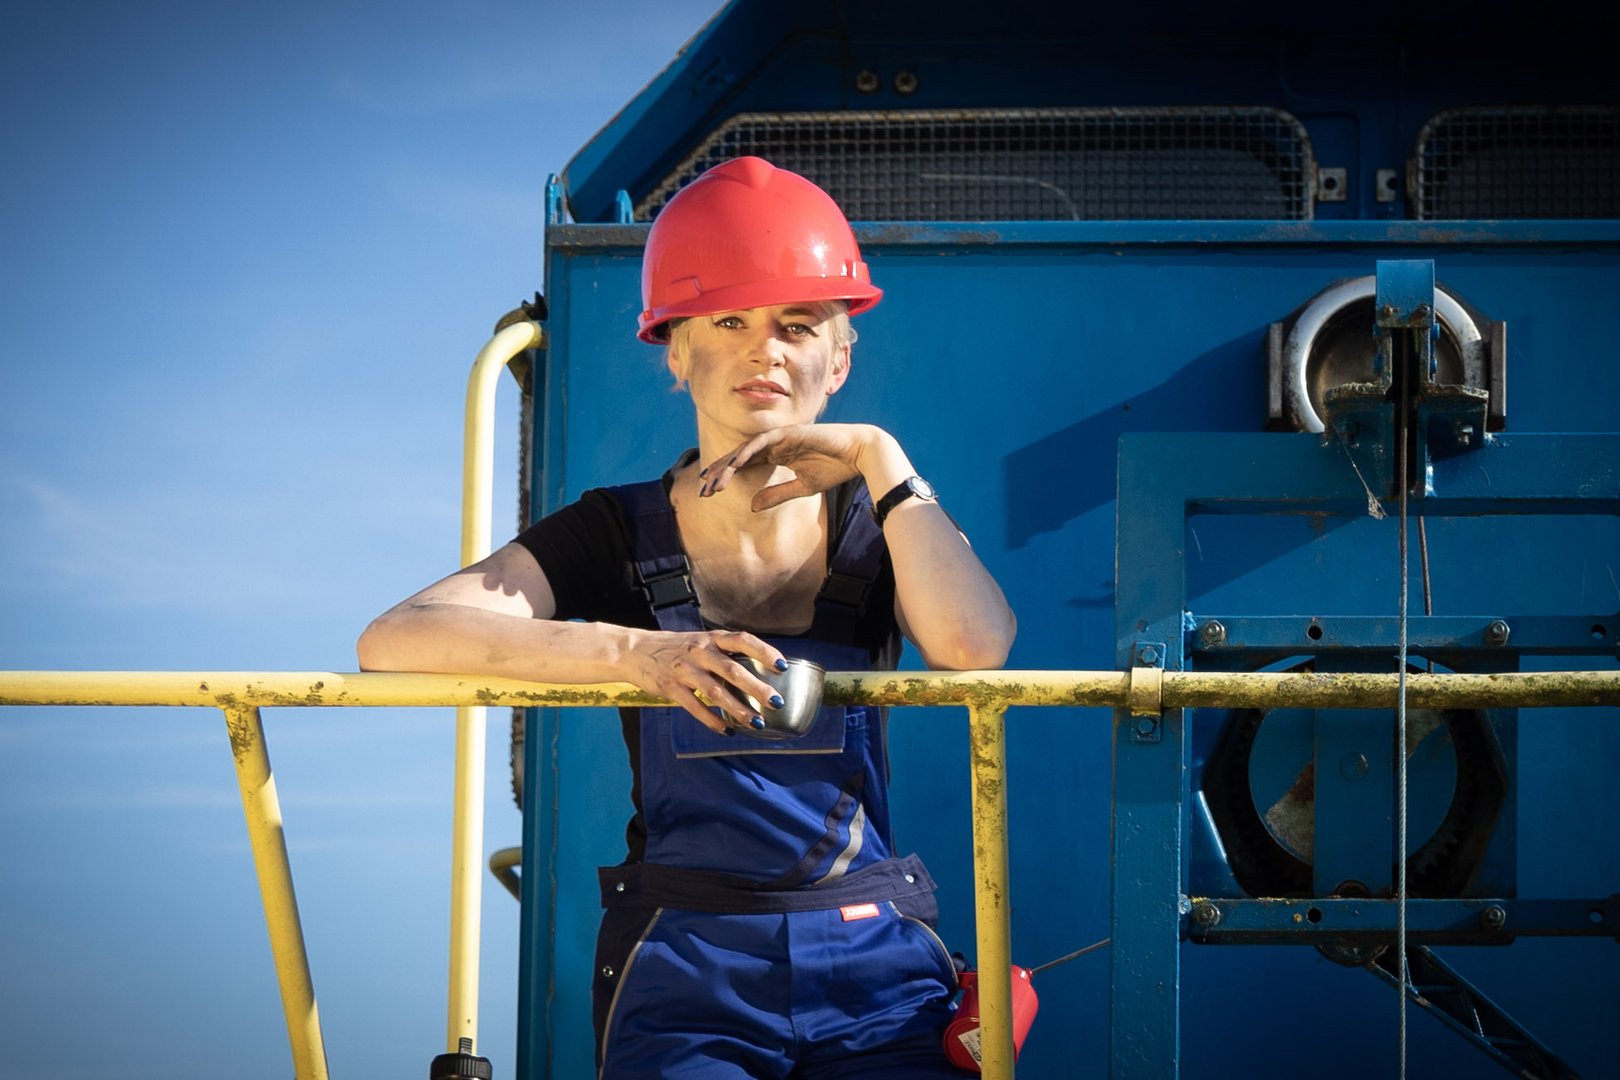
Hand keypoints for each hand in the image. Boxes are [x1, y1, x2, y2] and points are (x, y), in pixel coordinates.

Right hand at [625, 628, 786, 732]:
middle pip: (732, 670)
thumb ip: (724, 653)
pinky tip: (727, 730)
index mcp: (710, 638)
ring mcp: (685, 671)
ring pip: (715, 692)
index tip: (781, 666)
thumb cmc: (675, 647)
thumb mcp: (700, 641)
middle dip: (756, 687)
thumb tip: (757, 667)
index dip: (764, 651)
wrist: (634, 650)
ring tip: (756, 723)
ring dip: (738, 709)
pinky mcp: (671, 688)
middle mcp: (699, 652)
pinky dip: (712, 721)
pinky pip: (695, 707)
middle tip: (776, 702)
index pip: (742, 640)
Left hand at [700, 423, 878, 509]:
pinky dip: (747, 452)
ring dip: (728, 464)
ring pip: (746, 450)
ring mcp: (781, 437)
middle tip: (703, 488)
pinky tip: (734, 464)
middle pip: (739, 456)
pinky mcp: (789, 433)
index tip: (709, 491)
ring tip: (714, 481)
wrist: (859, 454)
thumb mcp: (801, 487)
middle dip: (720, 472)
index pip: (744, 465)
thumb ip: (777, 494)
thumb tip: (752, 507)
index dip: (726, 477)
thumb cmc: (835, 468)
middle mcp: (774, 444)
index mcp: (776, 455)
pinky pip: (763, 442)